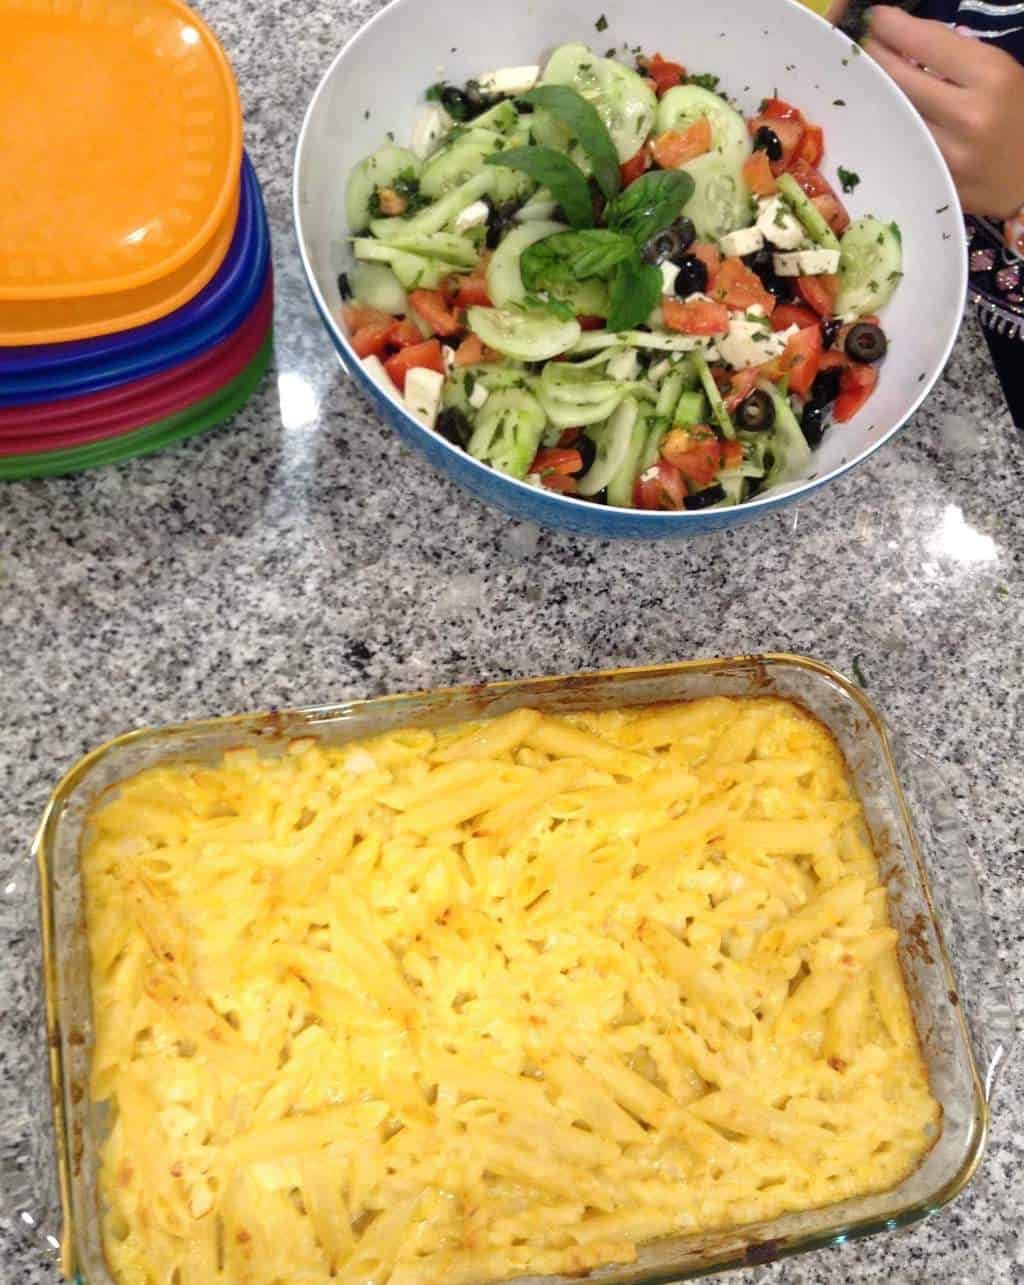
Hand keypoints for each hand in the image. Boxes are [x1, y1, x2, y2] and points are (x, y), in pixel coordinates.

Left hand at [863, 6, 1023, 216]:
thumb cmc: (1019, 116)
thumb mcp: (1001, 73)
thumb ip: (957, 58)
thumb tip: (905, 44)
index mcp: (992, 77)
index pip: (928, 43)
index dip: (894, 27)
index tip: (876, 18)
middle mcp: (967, 115)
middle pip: (900, 78)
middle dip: (876, 56)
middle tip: (863, 45)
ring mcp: (947, 154)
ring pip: (893, 114)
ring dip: (875, 92)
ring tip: (866, 77)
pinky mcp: (933, 182)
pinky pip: (898, 144)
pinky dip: (886, 124)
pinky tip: (879, 113)